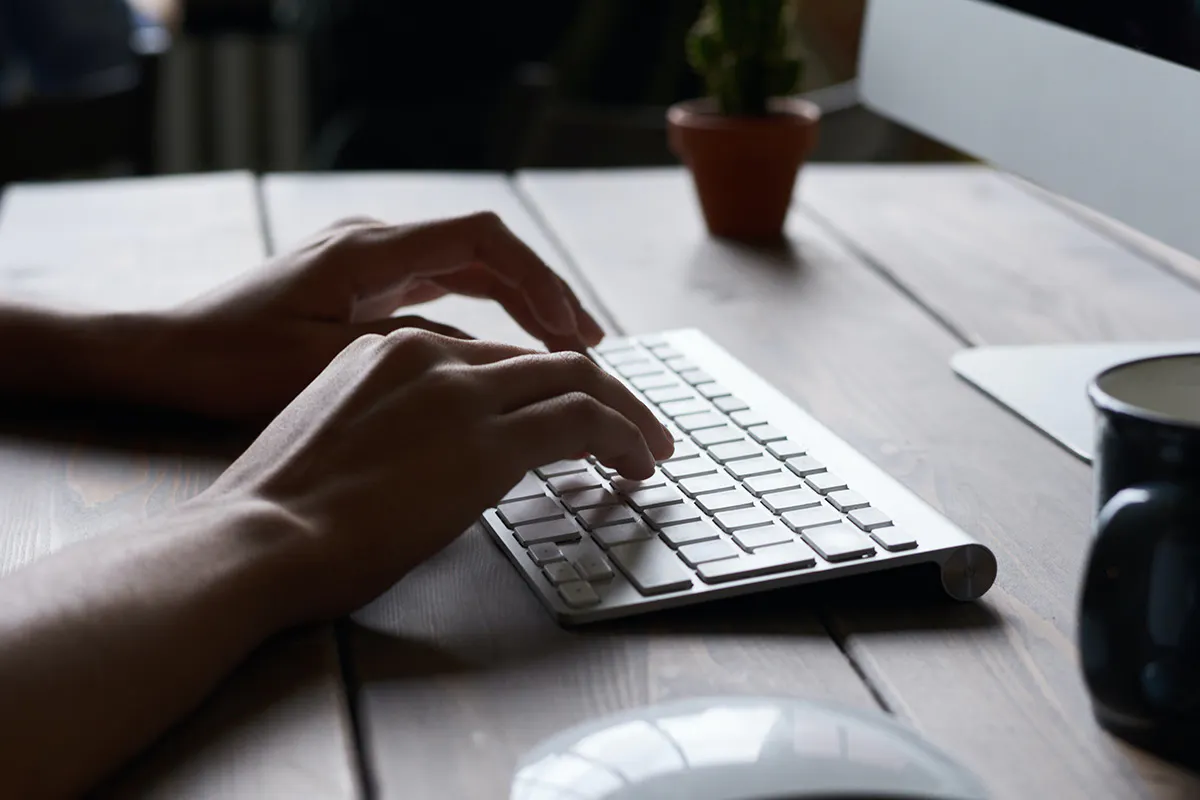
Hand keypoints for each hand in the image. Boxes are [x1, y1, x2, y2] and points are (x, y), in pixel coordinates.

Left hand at [141, 213, 605, 419]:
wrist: (161, 355)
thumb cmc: (231, 362)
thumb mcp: (330, 365)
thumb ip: (418, 357)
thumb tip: (502, 368)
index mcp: (369, 250)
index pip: (483, 240)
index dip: (539, 280)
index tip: (575, 329)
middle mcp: (374, 244)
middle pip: (485, 253)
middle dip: (543, 295)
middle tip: (590, 344)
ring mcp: (367, 264)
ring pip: (466, 273)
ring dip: (518, 306)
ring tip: (566, 348)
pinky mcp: (360, 290)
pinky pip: (440, 293)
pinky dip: (482, 319)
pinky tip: (504, 356)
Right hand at [203, 329, 673, 621]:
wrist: (257, 536)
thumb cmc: (279, 512)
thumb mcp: (335, 441)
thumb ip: (391, 427)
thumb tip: (435, 458)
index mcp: (385, 349)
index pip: (492, 360)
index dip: (540, 387)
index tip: (567, 416)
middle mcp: (428, 354)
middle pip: (543, 361)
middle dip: (601, 392)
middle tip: (636, 428)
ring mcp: (460, 389)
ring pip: (576, 380)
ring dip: (624, 413)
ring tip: (651, 448)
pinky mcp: (488, 437)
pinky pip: (582, 420)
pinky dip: (623, 435)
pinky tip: (637, 463)